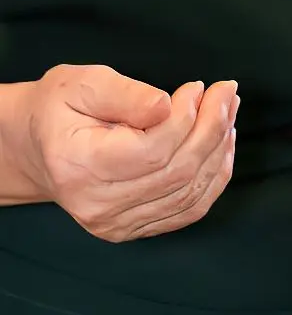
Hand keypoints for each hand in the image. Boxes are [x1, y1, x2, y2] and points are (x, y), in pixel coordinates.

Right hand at [4, 66, 238, 240]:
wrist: (39, 147)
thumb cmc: (60, 109)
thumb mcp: (81, 85)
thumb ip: (125, 94)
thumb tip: (168, 106)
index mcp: (79, 166)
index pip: (153, 151)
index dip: (187, 118)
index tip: (199, 87)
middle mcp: (97, 205)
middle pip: (178, 172)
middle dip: (212, 129)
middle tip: (226, 94)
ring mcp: (116, 224)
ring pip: (191, 192)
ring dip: (219, 150)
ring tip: (228, 113)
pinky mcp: (133, 230)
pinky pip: (190, 209)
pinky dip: (215, 177)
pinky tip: (222, 146)